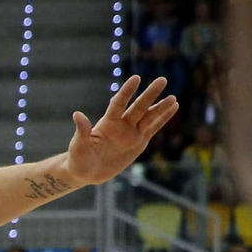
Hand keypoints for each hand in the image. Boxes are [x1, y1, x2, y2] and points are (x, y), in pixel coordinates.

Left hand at [63, 75, 178, 185]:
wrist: (86, 173)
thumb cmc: (79, 159)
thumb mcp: (78, 146)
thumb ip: (82, 131)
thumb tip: (77, 114)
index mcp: (107, 123)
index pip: (119, 104)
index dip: (126, 92)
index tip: (136, 78)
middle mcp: (122, 124)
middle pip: (138, 107)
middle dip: (150, 94)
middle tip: (162, 80)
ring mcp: (131, 133)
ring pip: (149, 117)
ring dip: (160, 108)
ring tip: (173, 97)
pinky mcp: (139, 142)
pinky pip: (153, 128)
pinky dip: (163, 119)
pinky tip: (174, 107)